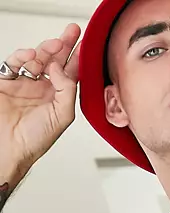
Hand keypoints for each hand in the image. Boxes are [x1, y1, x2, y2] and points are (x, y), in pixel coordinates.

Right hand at [0, 24, 81, 173]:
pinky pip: (14, 63)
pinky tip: (32, 55)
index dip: (77, 57)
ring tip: (56, 44)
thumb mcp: (62, 116)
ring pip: (36, 58)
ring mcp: (24, 84)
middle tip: (72, 31)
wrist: (9, 147)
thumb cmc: (35, 140)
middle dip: (64, 45)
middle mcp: (42, 89)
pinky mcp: (6, 81)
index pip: (70, 73)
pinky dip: (22, 56)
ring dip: (46, 49)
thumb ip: (67, 91)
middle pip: (54, 60)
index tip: (85, 43)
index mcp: (58, 98)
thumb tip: (61, 68)